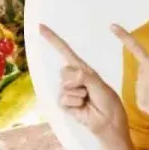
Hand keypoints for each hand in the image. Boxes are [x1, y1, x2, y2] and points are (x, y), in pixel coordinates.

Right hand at [39, 24, 127, 140]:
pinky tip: (82, 107)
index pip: (65, 51)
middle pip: (64, 71)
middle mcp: (73, 77)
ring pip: (64, 86)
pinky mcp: (64, 103)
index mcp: (82, 69)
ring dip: (79, 94)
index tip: (40, 27)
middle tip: (89, 90)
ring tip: (87, 100)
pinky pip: (63, 98)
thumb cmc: (108, 102)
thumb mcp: (99, 84)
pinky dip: (74, 103)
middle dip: (77, 80)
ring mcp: (67, 90)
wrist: (108, 122)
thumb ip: (84, 77)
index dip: (53, 39)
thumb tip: (71, 76)